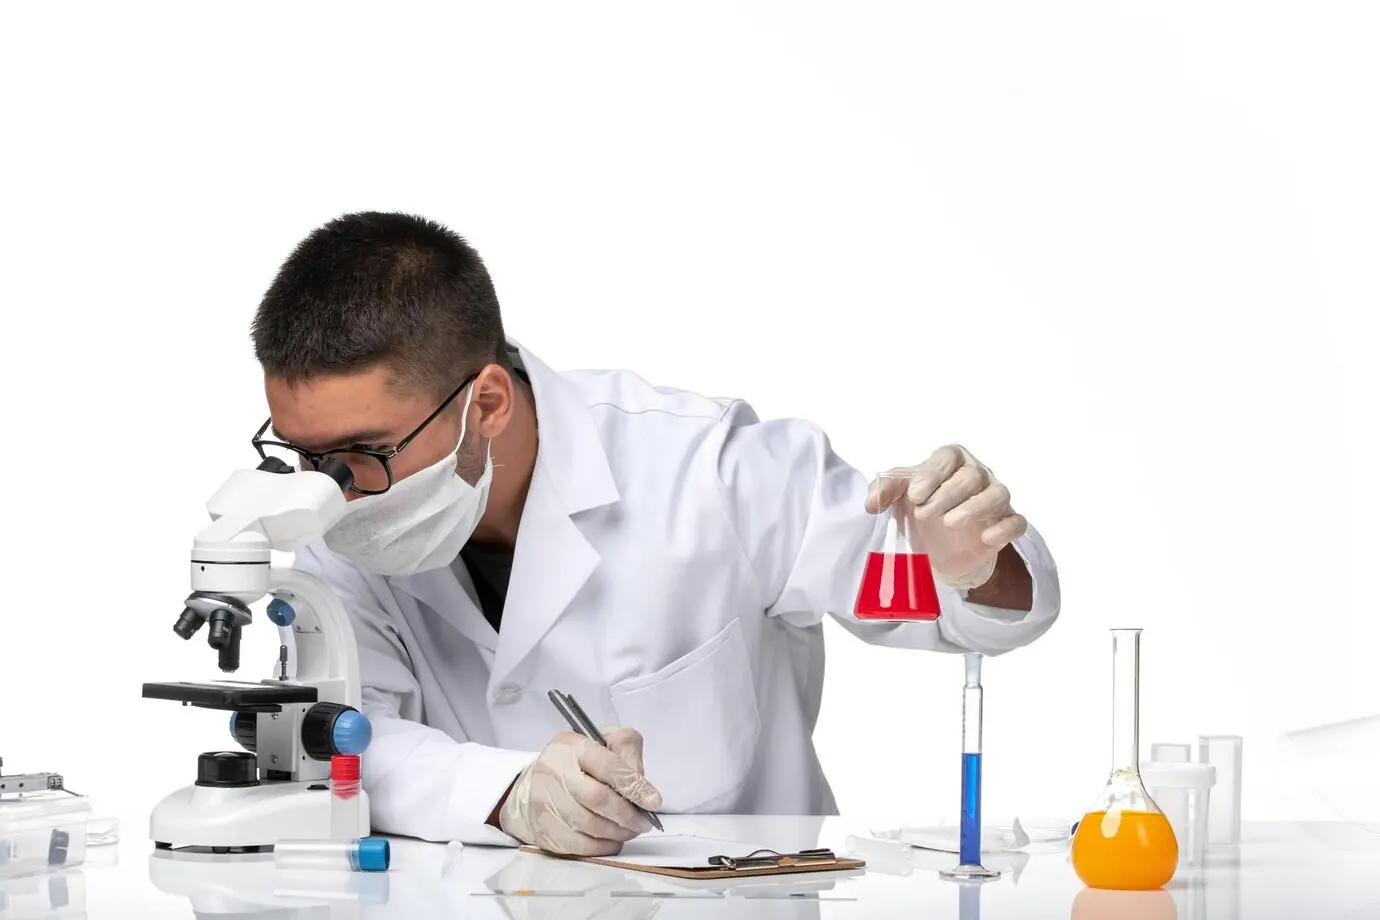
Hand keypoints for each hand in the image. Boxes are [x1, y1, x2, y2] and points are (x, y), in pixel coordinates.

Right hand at [499, 729, 662, 855]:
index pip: (607, 766)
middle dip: (627, 814)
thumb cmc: (580, 762)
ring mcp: (544, 802)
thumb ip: (628, 752)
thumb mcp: (607, 741)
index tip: (654, 802)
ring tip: (630, 830)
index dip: (634, 786)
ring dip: (617, 832)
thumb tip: (642, 787)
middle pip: (597, 798)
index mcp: (573, 746)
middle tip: (644, 822)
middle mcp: (553, 771)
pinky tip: (612, 840)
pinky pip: (578, 846)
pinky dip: (602, 847)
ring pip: (588, 825)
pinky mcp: (543, 829)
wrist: (538, 782)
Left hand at [866, 445, 1027, 589]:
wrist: (940, 543)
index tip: (914, 495)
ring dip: (975, 508)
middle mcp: (977, 475)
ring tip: (950, 523)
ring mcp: (994, 498)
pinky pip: (1016, 522)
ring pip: (997, 494)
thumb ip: (885, 491)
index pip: (948, 457)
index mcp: (951, 462)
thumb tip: (872, 503)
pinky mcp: (1006, 523)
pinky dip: (1004, 529)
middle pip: (971, 476)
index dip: (932, 474)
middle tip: (923, 514)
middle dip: (947, 494)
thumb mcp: (899, 496)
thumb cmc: (922, 506)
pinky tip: (987, 539)